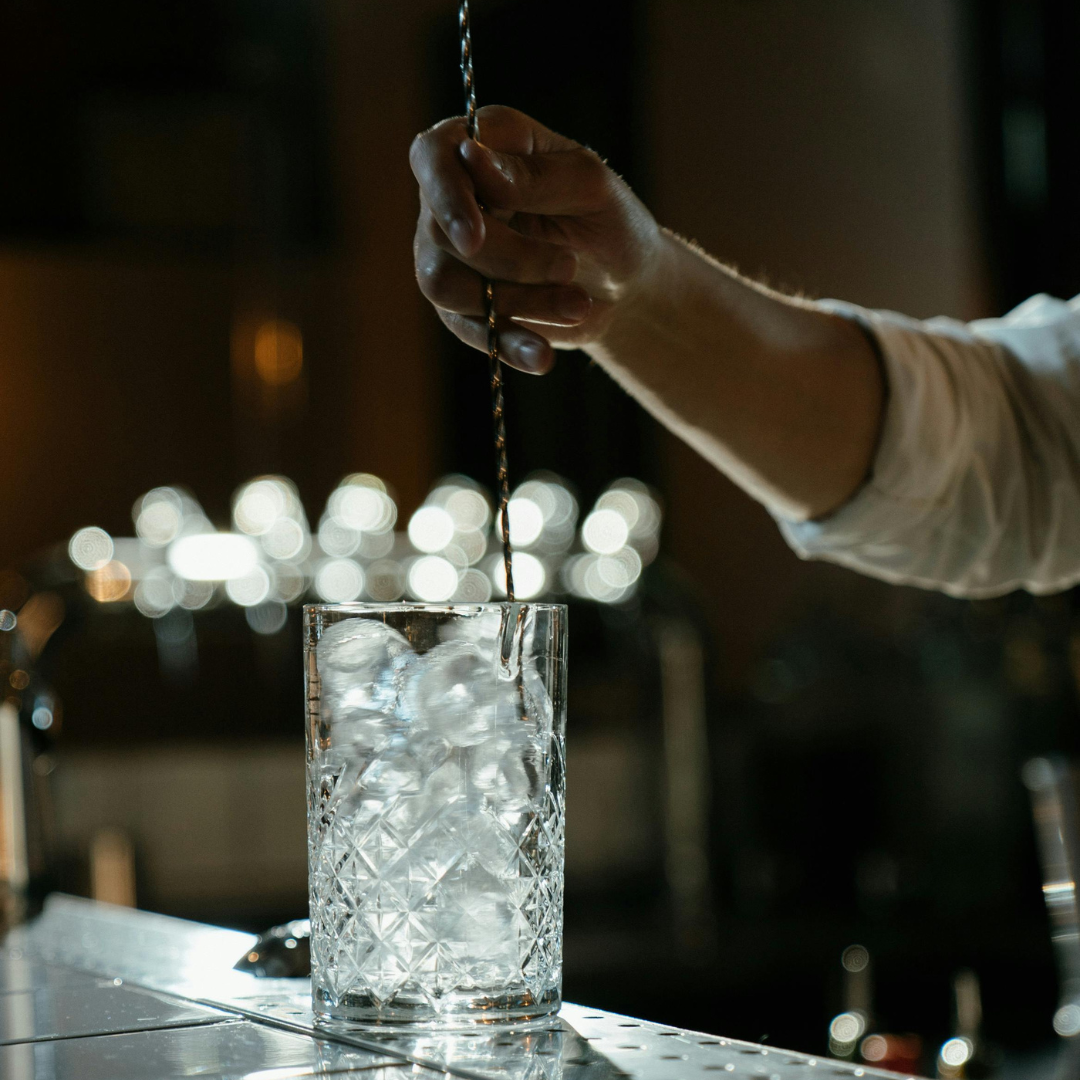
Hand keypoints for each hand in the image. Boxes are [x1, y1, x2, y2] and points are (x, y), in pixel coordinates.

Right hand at [409, 105, 660, 373]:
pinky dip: (508, 344)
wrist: (625, 285)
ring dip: (516, 301)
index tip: (474, 238)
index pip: (433, 157)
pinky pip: (468, 329)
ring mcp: (451, 255)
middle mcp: (454, 198)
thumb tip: (470, 158)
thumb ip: (532, 176)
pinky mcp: (464, 306)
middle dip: (511, 261)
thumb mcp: (589, 189)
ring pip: (447, 285)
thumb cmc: (609, 220)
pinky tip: (542, 357)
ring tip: (577, 304)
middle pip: (441, 234)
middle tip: (570, 266)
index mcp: (483, 146)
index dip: (446, 197)